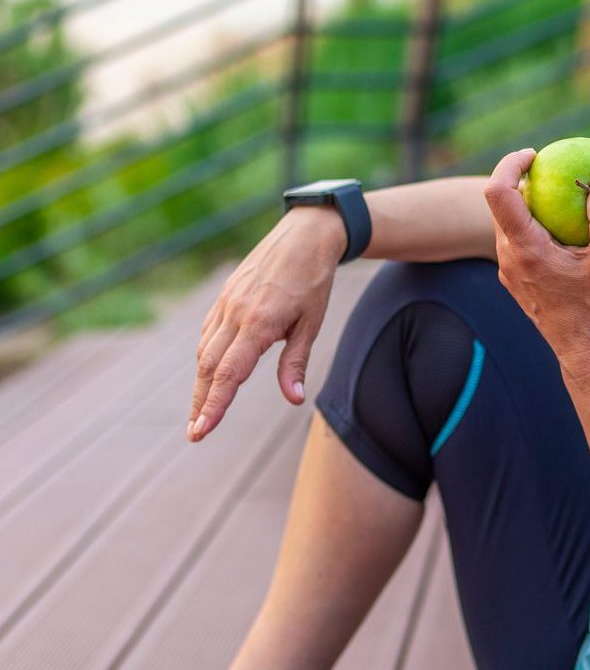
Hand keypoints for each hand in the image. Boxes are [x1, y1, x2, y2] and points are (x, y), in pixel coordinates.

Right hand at [187, 206, 346, 441]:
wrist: (304, 236)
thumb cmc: (314, 282)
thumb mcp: (312, 324)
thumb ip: (296, 362)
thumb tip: (294, 398)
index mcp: (258, 324)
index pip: (229, 374)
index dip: (214, 405)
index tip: (201, 430)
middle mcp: (235, 314)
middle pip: (210, 367)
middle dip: (201, 402)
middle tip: (195, 433)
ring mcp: (226, 304)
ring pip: (205, 351)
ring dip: (201, 383)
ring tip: (200, 412)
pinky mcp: (224, 297)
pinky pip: (209, 333)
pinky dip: (207, 357)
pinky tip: (209, 373)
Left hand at [483, 147, 589, 374]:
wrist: (583, 349)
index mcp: (525, 248)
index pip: (499, 192)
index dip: (509, 164)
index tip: (534, 155)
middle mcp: (508, 258)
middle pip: (500, 205)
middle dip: (520, 181)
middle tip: (550, 170)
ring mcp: (508, 271)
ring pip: (507, 225)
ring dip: (527, 206)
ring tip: (559, 200)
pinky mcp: (514, 280)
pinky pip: (516, 243)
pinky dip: (532, 227)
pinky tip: (561, 232)